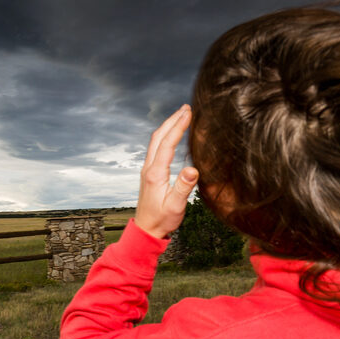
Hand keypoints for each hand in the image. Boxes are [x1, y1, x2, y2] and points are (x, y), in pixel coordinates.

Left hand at [134, 104, 198, 238]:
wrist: (147, 230)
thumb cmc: (162, 220)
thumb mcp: (176, 206)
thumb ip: (184, 187)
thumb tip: (192, 169)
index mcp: (155, 173)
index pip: (167, 144)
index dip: (178, 126)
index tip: (188, 113)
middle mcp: (149, 168)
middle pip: (158, 137)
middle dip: (172, 120)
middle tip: (186, 107)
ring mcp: (147, 170)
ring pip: (156, 141)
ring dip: (168, 126)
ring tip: (181, 115)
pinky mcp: (150, 173)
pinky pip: (156, 148)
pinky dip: (165, 136)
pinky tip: (172, 135)